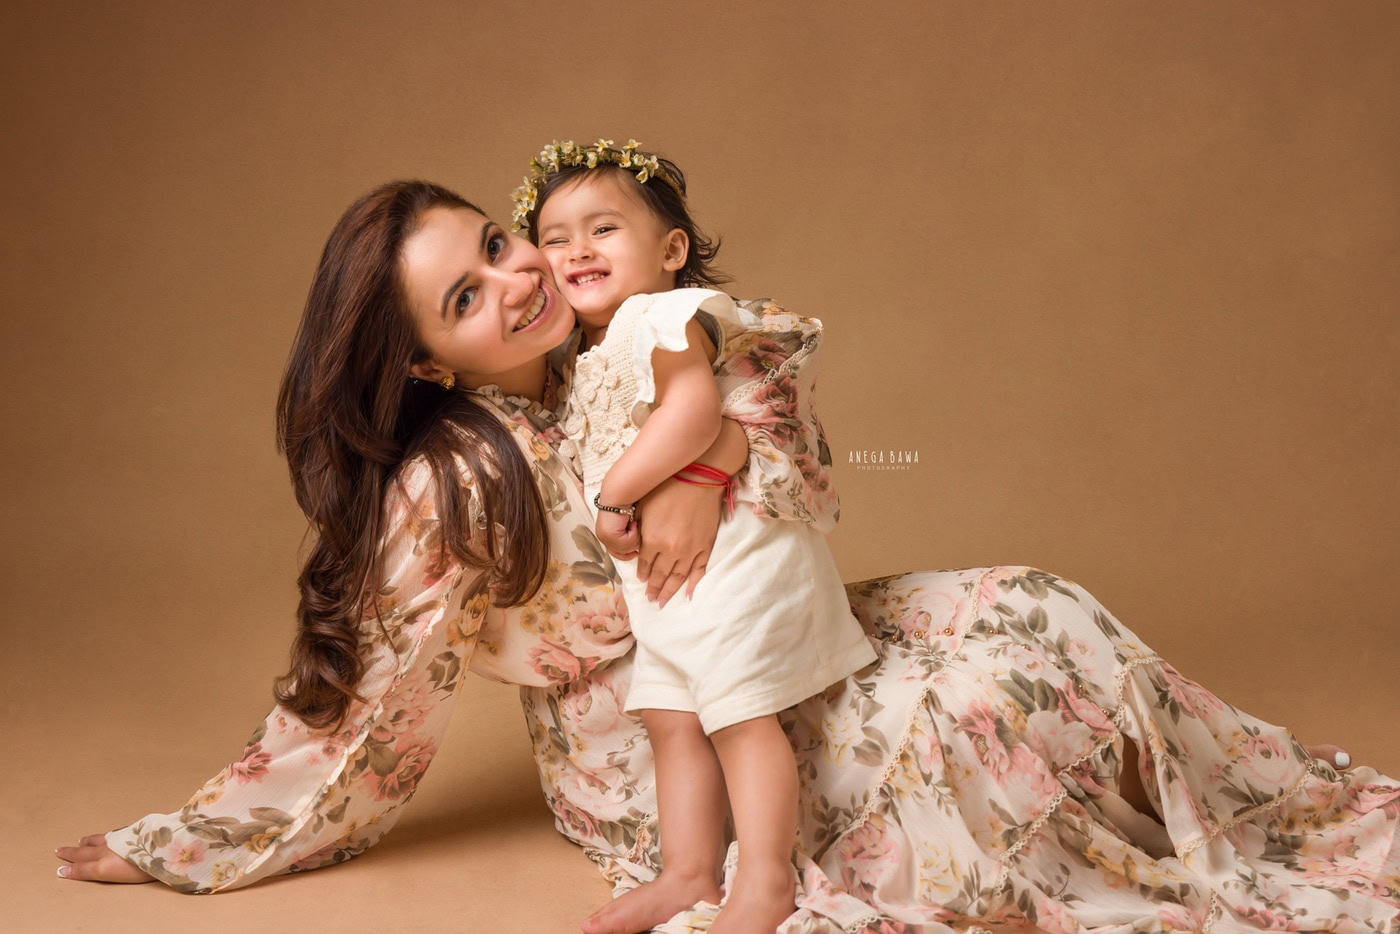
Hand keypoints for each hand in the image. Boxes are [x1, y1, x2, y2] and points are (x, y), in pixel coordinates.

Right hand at [55, 833, 153, 883]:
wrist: (165, 843)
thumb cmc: (148, 866)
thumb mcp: (124, 877)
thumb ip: (106, 872)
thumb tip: (92, 870)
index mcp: (104, 866)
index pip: (83, 869)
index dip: (71, 871)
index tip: (60, 870)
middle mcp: (107, 851)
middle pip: (84, 853)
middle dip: (71, 853)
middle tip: (59, 850)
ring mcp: (118, 839)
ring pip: (96, 840)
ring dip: (86, 842)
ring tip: (80, 842)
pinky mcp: (129, 830)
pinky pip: (110, 834)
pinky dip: (102, 836)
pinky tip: (105, 835)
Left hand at [595, 509, 639, 559]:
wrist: (620, 494)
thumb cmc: (627, 505)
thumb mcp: (627, 525)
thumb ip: (628, 536)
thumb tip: (635, 549)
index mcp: (605, 535)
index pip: (614, 552)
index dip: (625, 555)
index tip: (636, 554)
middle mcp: (602, 537)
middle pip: (621, 553)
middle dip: (632, 543)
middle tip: (638, 532)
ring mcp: (604, 536)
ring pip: (625, 548)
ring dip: (634, 537)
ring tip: (635, 524)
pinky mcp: (609, 534)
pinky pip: (627, 542)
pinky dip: (633, 533)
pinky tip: (633, 523)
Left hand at [634, 476, 723, 607]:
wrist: (698, 477)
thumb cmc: (667, 486)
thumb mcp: (644, 507)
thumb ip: (640, 529)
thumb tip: (638, 543)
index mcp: (652, 540)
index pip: (645, 564)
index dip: (643, 573)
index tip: (641, 580)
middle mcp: (670, 550)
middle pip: (660, 575)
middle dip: (654, 588)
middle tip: (651, 598)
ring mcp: (690, 550)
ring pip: (678, 577)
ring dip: (669, 591)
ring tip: (663, 601)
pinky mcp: (705, 546)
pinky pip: (698, 571)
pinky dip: (693, 584)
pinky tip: (688, 595)